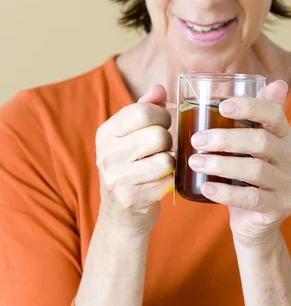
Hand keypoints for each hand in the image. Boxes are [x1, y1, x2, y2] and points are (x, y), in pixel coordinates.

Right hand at [96, 85, 174, 236]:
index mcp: (105, 133)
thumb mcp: (130, 136)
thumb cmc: (130, 169)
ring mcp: (117, 178)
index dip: (162, 115)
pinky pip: (168, 181)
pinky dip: (170, 181)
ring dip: (170, 163)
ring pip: (166, 159)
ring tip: (160, 166)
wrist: (120, 217)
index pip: (143, 111)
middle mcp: (107, 154)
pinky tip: (159, 183)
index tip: (163, 124)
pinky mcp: (132, 199)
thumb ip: (144, 109)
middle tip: (161, 150)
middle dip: (167, 142)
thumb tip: (159, 88)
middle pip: (159, 135)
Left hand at [188, 81, 290, 245]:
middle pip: (261, 141)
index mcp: (284, 135)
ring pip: (255, 169)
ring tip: (193, 162)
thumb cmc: (246, 175)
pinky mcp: (279, 206)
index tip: (222, 104)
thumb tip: (268, 80)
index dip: (250, 106)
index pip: (275, 113)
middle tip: (196, 140)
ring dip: (220, 164)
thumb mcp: (248, 145)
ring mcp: (287, 183)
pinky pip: (251, 198)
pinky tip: (206, 187)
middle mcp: (290, 157)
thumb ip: (251, 116)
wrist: (255, 221)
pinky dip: (226, 192)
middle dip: (225, 138)